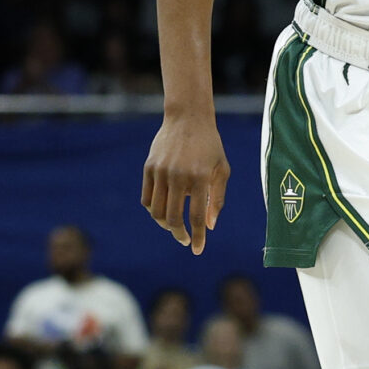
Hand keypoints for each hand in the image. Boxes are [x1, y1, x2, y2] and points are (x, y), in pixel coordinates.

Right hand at [141, 110, 229, 252]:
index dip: (198, 237)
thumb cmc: (210, 146)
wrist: (187, 118)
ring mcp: (161, 172)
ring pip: (157, 212)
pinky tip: (164, 211)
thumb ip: (218, 199)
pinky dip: (154, 210)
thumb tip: (210, 226)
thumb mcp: (222, 170)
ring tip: (175, 225)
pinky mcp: (149, 168)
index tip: (197, 250)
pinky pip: (147, 199)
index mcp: (200, 178)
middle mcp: (179, 176)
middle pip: (174, 218)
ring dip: (166, 224)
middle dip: (179, 235)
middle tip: (185, 240)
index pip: (197, 216)